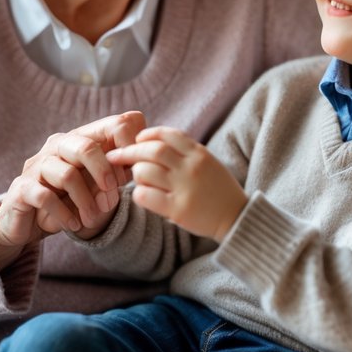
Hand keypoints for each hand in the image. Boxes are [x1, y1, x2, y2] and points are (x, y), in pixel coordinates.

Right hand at [0, 111, 145, 267]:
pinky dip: (64, 214)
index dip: (128, 146)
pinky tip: (74, 226)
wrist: (29, 224)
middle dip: (105, 173)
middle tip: (113, 196)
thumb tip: (139, 165)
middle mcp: (57, 146)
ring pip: (67, 175)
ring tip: (93, 219)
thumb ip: (118, 172)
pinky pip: (45, 197)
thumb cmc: (69, 200)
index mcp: (82, 138)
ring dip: (86, 202)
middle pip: (86, 146)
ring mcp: (37, 165)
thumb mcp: (98, 186)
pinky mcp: (21, 188)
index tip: (134, 173)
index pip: (112, 124)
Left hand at [107, 127, 247, 240]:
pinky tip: (142, 195)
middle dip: (129, 151)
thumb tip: (154, 142)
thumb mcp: (208, 163)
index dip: (147, 134)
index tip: (137, 139)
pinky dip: (138, 193)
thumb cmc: (219, 189)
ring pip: (145, 171)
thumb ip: (186, 152)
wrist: (236, 217)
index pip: (168, 134)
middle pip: (152, 150)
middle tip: (115, 156)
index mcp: (199, 154)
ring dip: (135, 173)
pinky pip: (146, 195)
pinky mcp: (178, 210)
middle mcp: (192, 168)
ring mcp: (185, 188)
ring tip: (138, 179)